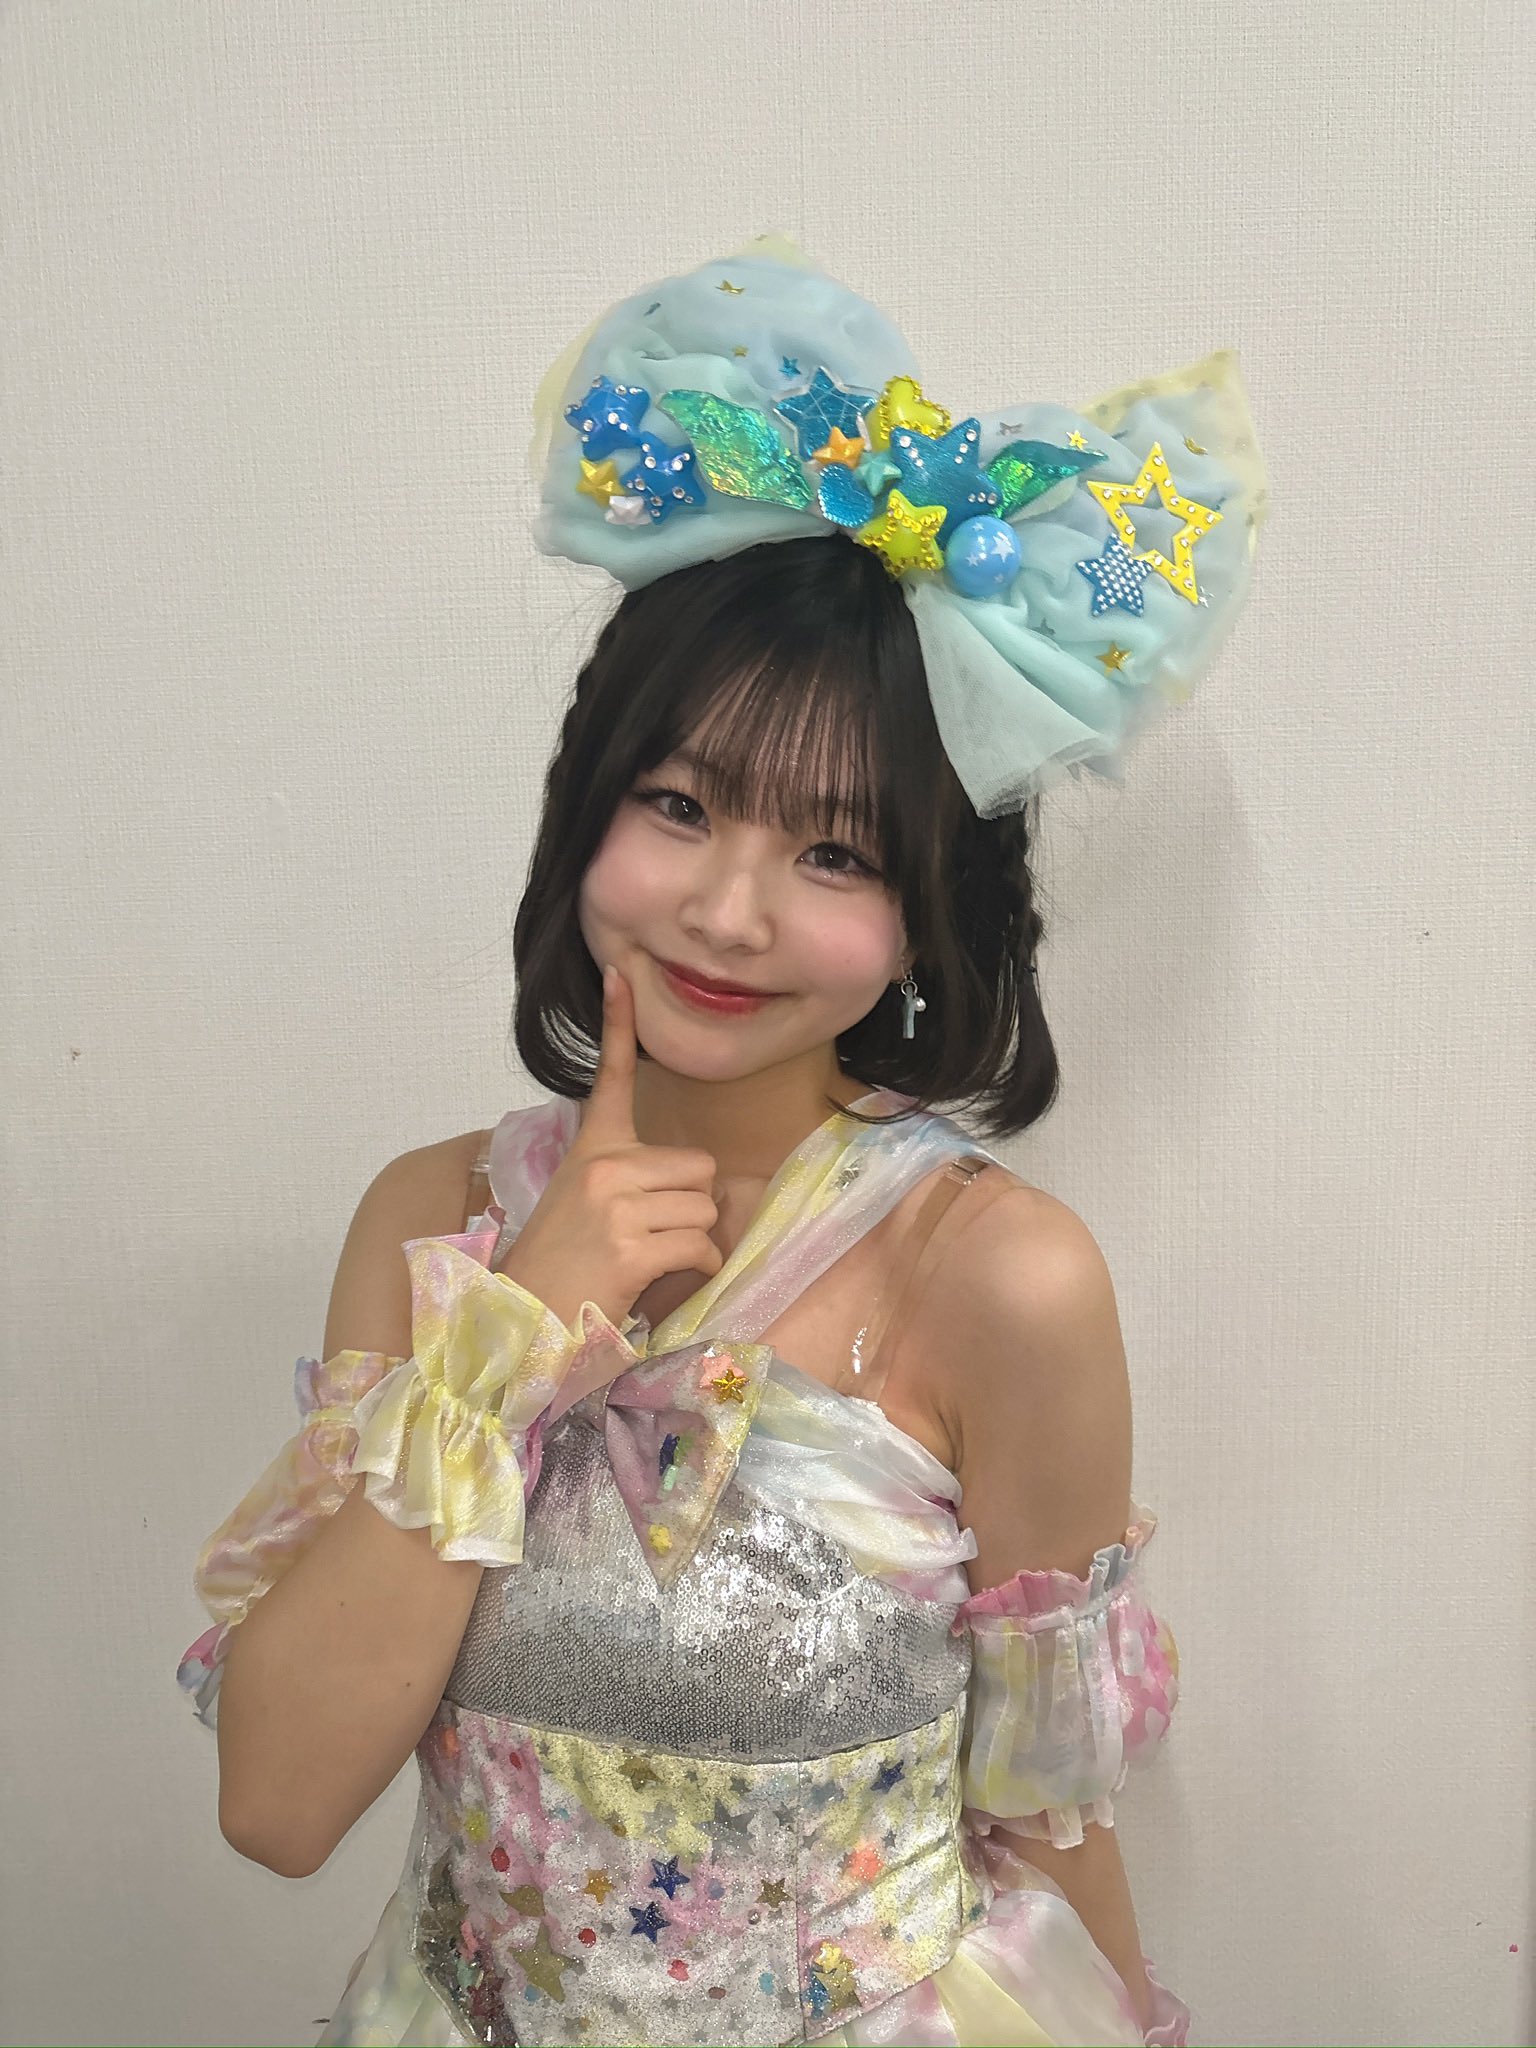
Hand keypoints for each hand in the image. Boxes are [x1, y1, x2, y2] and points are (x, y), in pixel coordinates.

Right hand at [494, 964, 720, 1330]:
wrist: (523, 1321)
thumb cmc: (559, 1267)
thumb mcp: (584, 1205)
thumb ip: (631, 1180)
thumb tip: (700, 1185)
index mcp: (590, 1150)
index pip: (612, 1076)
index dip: (618, 1022)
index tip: (620, 974)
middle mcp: (604, 1168)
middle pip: (699, 1169)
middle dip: (691, 1205)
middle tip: (652, 1235)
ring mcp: (617, 1206)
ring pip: (705, 1210)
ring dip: (691, 1243)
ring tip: (646, 1261)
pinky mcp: (632, 1246)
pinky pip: (701, 1247)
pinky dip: (694, 1270)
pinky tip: (654, 1281)